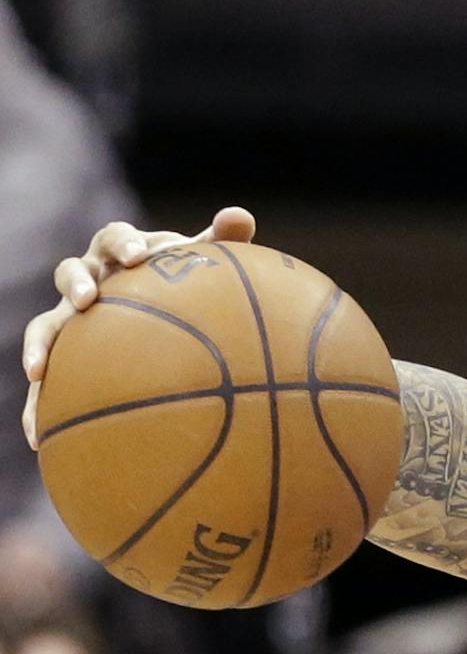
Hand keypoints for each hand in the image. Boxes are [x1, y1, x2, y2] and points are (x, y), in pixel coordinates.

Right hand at [20, 206, 256, 449]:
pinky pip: (46, 383)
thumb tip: (241, 216)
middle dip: (76, 283)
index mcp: (119, 254)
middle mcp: (88, 281)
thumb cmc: (184, 284)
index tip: (138, 257)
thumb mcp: (201, 265)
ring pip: (46, 325)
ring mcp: (71, 319)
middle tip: (88, 297)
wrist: (164, 316)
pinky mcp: (64, 356)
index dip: (123, 244)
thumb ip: (220, 242)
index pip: (114, 238)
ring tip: (37, 370)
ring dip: (39, 344)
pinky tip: (39, 438)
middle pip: (70, 273)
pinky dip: (38, 406)